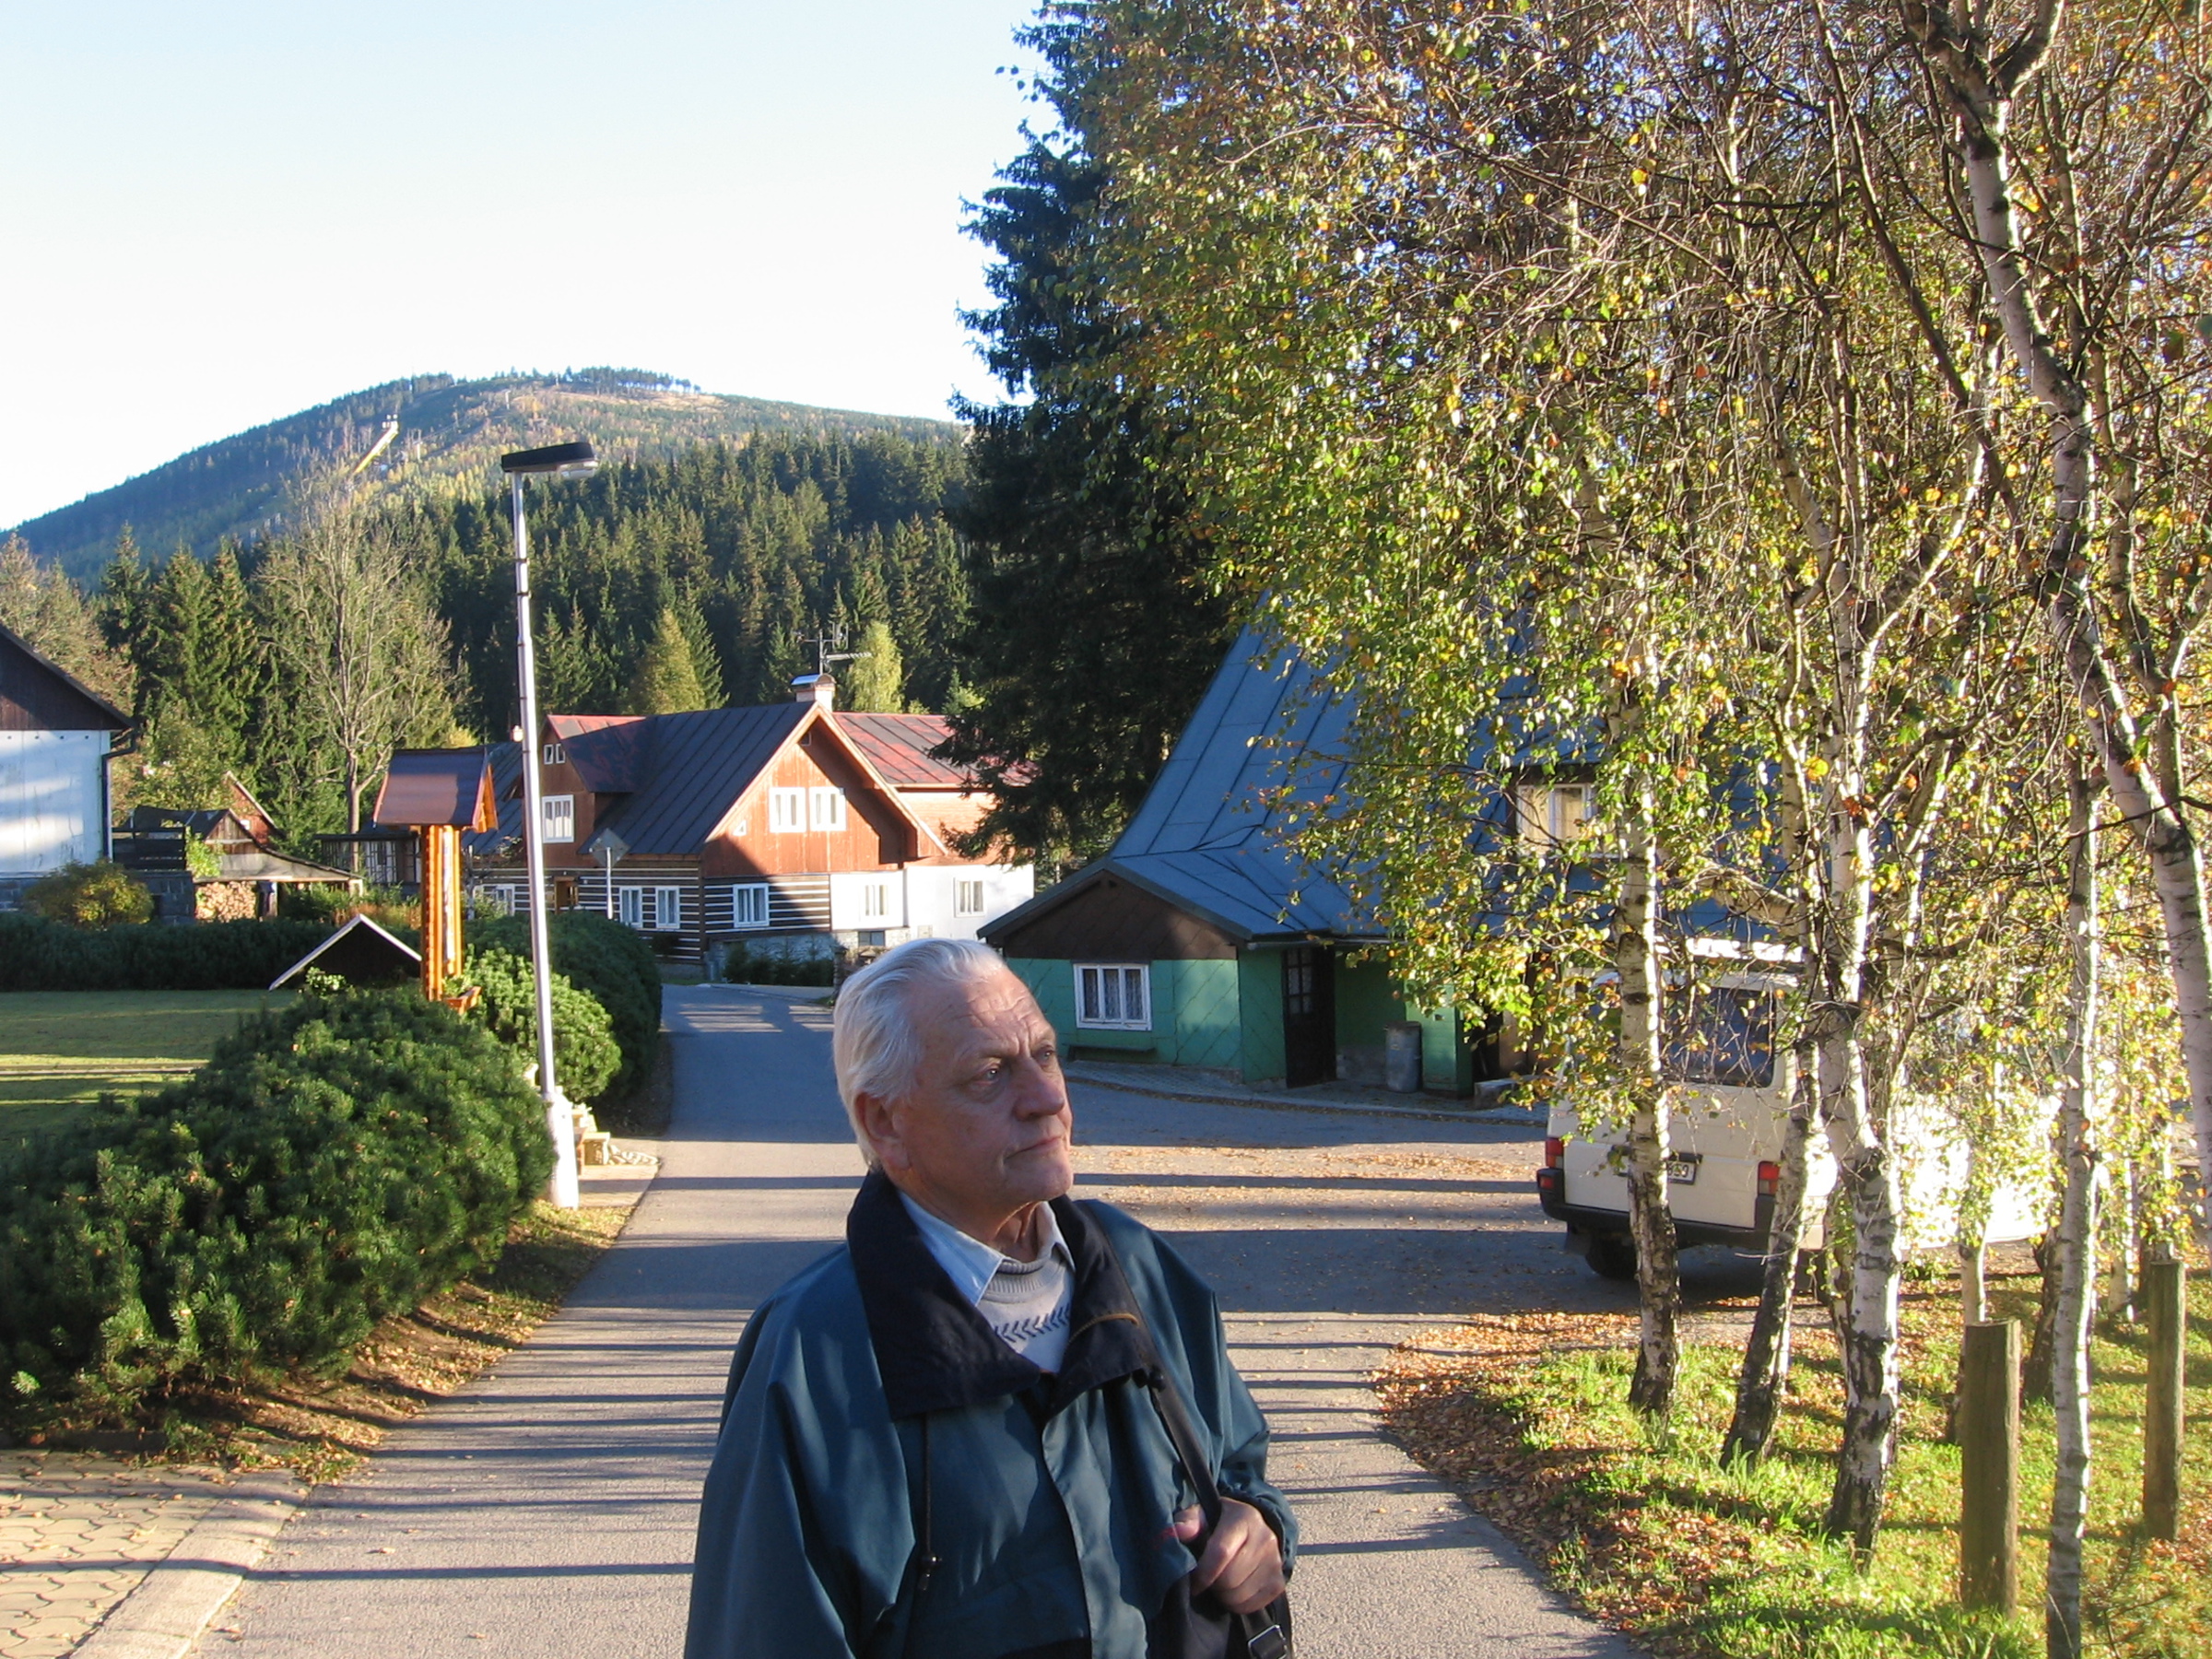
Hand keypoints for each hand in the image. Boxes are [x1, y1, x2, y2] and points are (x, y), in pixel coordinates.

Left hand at [1170, 1497, 1285, 1615]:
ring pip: (1239, 1595)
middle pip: (1230, 1578)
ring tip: (1219, 1583)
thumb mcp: (1204, 1515)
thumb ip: (1190, 1521)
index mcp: (1243, 1518)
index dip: (1203, 1572)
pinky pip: (1251, 1605)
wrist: (1254, 1529)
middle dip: (1213, 1584)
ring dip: (1223, 1595)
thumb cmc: (1221, 1524)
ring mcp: (1274, 1561)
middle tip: (1207, 1579)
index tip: (1192, 1581)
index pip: (1221, 1552)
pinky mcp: (1278, 1582)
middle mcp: (1264, 1538)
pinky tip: (1232, 1590)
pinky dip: (1236, 1604)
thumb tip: (1180, 1530)